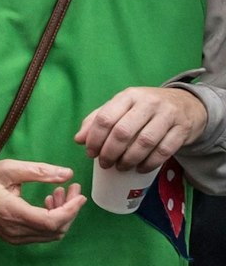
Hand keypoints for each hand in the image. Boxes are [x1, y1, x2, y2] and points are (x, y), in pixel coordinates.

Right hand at [0, 160, 84, 244]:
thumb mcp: (9, 169)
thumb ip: (39, 171)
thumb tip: (67, 174)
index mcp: (13, 212)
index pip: (52, 221)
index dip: (71, 210)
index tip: (80, 195)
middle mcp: (15, 230)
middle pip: (56, 229)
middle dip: (70, 210)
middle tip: (72, 189)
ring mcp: (14, 237)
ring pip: (51, 234)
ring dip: (62, 215)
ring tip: (59, 193)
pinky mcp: (14, 238)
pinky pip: (42, 235)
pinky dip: (51, 221)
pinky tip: (48, 203)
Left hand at [76, 86, 206, 172]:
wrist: (186, 104)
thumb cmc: (146, 108)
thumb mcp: (122, 107)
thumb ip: (98, 120)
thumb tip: (78, 139)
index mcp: (128, 96)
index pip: (105, 117)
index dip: (95, 138)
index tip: (90, 153)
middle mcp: (148, 103)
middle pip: (123, 131)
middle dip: (110, 152)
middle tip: (104, 164)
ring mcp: (168, 115)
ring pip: (144, 142)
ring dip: (129, 159)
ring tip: (121, 167)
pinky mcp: (182, 129)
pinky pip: (164, 150)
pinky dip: (150, 163)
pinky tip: (140, 168)